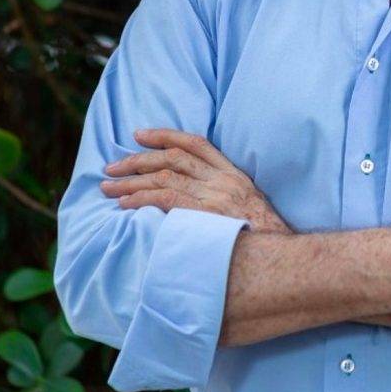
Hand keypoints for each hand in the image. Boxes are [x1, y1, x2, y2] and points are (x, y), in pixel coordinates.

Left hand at [101, 128, 292, 233]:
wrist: (282, 256)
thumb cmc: (264, 237)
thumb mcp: (250, 205)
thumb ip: (224, 194)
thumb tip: (192, 194)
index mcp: (232, 173)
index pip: (195, 143)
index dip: (164, 135)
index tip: (139, 135)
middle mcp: (222, 180)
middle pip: (173, 159)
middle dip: (137, 160)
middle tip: (111, 168)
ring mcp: (215, 197)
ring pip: (164, 178)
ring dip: (131, 182)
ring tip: (108, 188)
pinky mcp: (206, 215)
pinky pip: (167, 200)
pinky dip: (141, 200)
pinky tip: (124, 205)